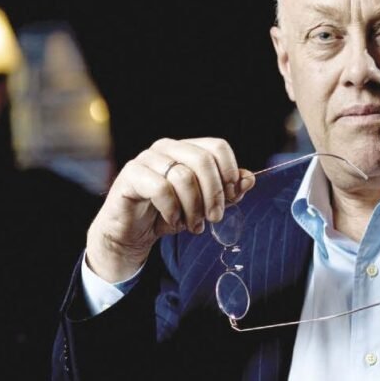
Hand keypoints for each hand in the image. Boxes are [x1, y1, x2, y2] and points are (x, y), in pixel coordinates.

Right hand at [86, 138, 255, 282]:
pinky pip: (160, 188)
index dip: (230, 171)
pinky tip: (174, 220)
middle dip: (214, 193)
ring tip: (193, 225)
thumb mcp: (204, 204)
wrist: (132, 233)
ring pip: (183, 176)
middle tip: (215, 218)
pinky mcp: (130, 175)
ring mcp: (147, 159)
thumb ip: (227, 191)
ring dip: (193, 207)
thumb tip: (249, 179)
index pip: (217, 147)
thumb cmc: (169, 213)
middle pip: (203, 160)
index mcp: (187, 148)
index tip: (232, 196)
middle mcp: (167, 147)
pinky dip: (172, 209)